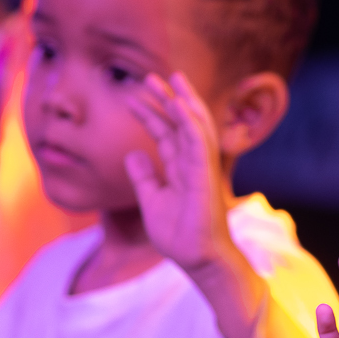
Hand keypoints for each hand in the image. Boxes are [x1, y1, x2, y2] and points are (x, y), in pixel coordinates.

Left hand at [123, 71, 237, 273]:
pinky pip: (200, 141)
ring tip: (170, 79)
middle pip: (181, 123)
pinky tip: (179, 103)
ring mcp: (202, 167)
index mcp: (181, 169)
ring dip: (182, 100)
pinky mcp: (207, 175)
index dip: (150, 114)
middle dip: (167, 99)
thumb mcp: (152, 201)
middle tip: (150, 77)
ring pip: (195, 125)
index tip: (132, 97)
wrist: (197, 260)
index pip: (166, 134)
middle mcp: (193, 163)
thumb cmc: (179, 236)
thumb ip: (143, 177)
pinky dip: (190, 121)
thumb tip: (131, 153)